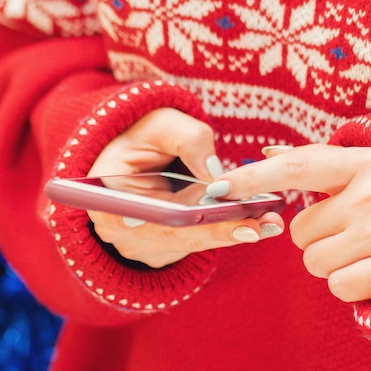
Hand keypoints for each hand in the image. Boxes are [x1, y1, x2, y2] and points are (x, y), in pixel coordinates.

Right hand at [87, 108, 283, 267]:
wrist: (142, 154)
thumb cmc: (146, 134)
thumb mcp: (163, 123)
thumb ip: (188, 139)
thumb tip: (216, 173)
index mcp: (104, 191)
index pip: (119, 212)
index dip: (146, 221)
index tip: (179, 220)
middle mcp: (118, 226)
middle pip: (165, 235)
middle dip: (211, 231)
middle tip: (252, 226)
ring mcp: (139, 242)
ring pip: (185, 243)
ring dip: (226, 234)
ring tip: (266, 224)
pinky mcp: (162, 247)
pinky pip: (194, 243)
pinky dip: (223, 232)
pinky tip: (256, 223)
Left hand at [206, 144, 370, 301]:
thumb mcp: (369, 168)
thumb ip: (318, 162)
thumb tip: (266, 154)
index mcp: (364, 164)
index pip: (297, 166)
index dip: (254, 177)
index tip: (219, 187)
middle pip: (300, 231)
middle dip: (318, 235)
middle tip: (352, 229)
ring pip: (314, 261)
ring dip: (332, 260)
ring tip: (367, 247)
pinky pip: (336, 286)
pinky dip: (349, 283)